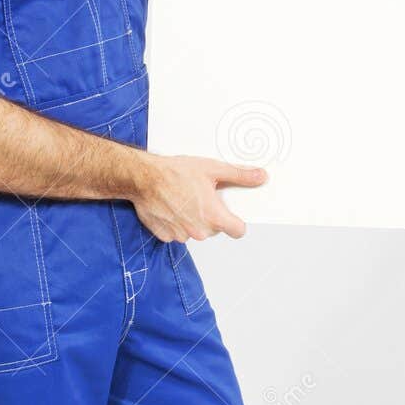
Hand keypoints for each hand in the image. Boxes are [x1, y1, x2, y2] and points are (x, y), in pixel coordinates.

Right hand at [131, 153, 266, 241]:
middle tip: (202, 197)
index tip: (233, 214)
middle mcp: (198, 231)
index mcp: (214, 216)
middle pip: (216, 229)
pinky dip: (178, 223)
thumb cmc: (175, 173)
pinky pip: (179, 233)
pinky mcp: (165, 236)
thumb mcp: (213, 169)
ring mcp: (181, 235)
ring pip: (196, 231)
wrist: (144, 178)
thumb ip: (240, 176)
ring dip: (194, 219)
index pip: (238, 231)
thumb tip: (261, 177)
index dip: (237, 222)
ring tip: (185, 199)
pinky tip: (172, 206)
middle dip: (212, 215)